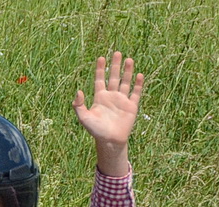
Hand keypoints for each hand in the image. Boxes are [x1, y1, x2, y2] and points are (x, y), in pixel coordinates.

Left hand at [73, 52, 144, 175]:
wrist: (110, 141)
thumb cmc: (96, 130)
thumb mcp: (84, 118)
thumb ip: (79, 105)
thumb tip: (78, 91)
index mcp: (100, 98)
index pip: (100, 80)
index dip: (100, 69)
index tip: (101, 57)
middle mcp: (111, 96)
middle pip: (113, 77)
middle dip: (115, 65)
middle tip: (117, 52)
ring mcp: (122, 100)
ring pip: (125, 82)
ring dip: (127, 72)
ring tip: (129, 60)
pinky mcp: (131, 106)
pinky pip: (135, 93)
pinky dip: (138, 85)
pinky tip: (139, 75)